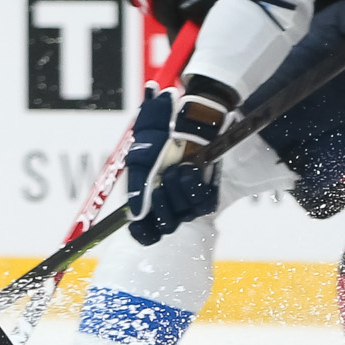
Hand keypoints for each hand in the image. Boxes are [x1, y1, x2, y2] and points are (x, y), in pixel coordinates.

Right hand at [124, 79, 236, 244]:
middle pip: (167, 224)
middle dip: (162, 208)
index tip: (141, 226)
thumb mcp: (139, 152)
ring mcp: (190, 195)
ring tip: (177, 169)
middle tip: (158, 189)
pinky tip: (190, 171)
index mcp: (148, 195)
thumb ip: (136, 183)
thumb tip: (136, 213)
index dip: (143, 233)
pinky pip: (205, 204)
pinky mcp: (209, 188)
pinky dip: (195, 189)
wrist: (188, 110)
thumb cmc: (159, 128)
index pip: (146, 229)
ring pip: (185, 214)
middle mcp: (170, 199)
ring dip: (177, 194)